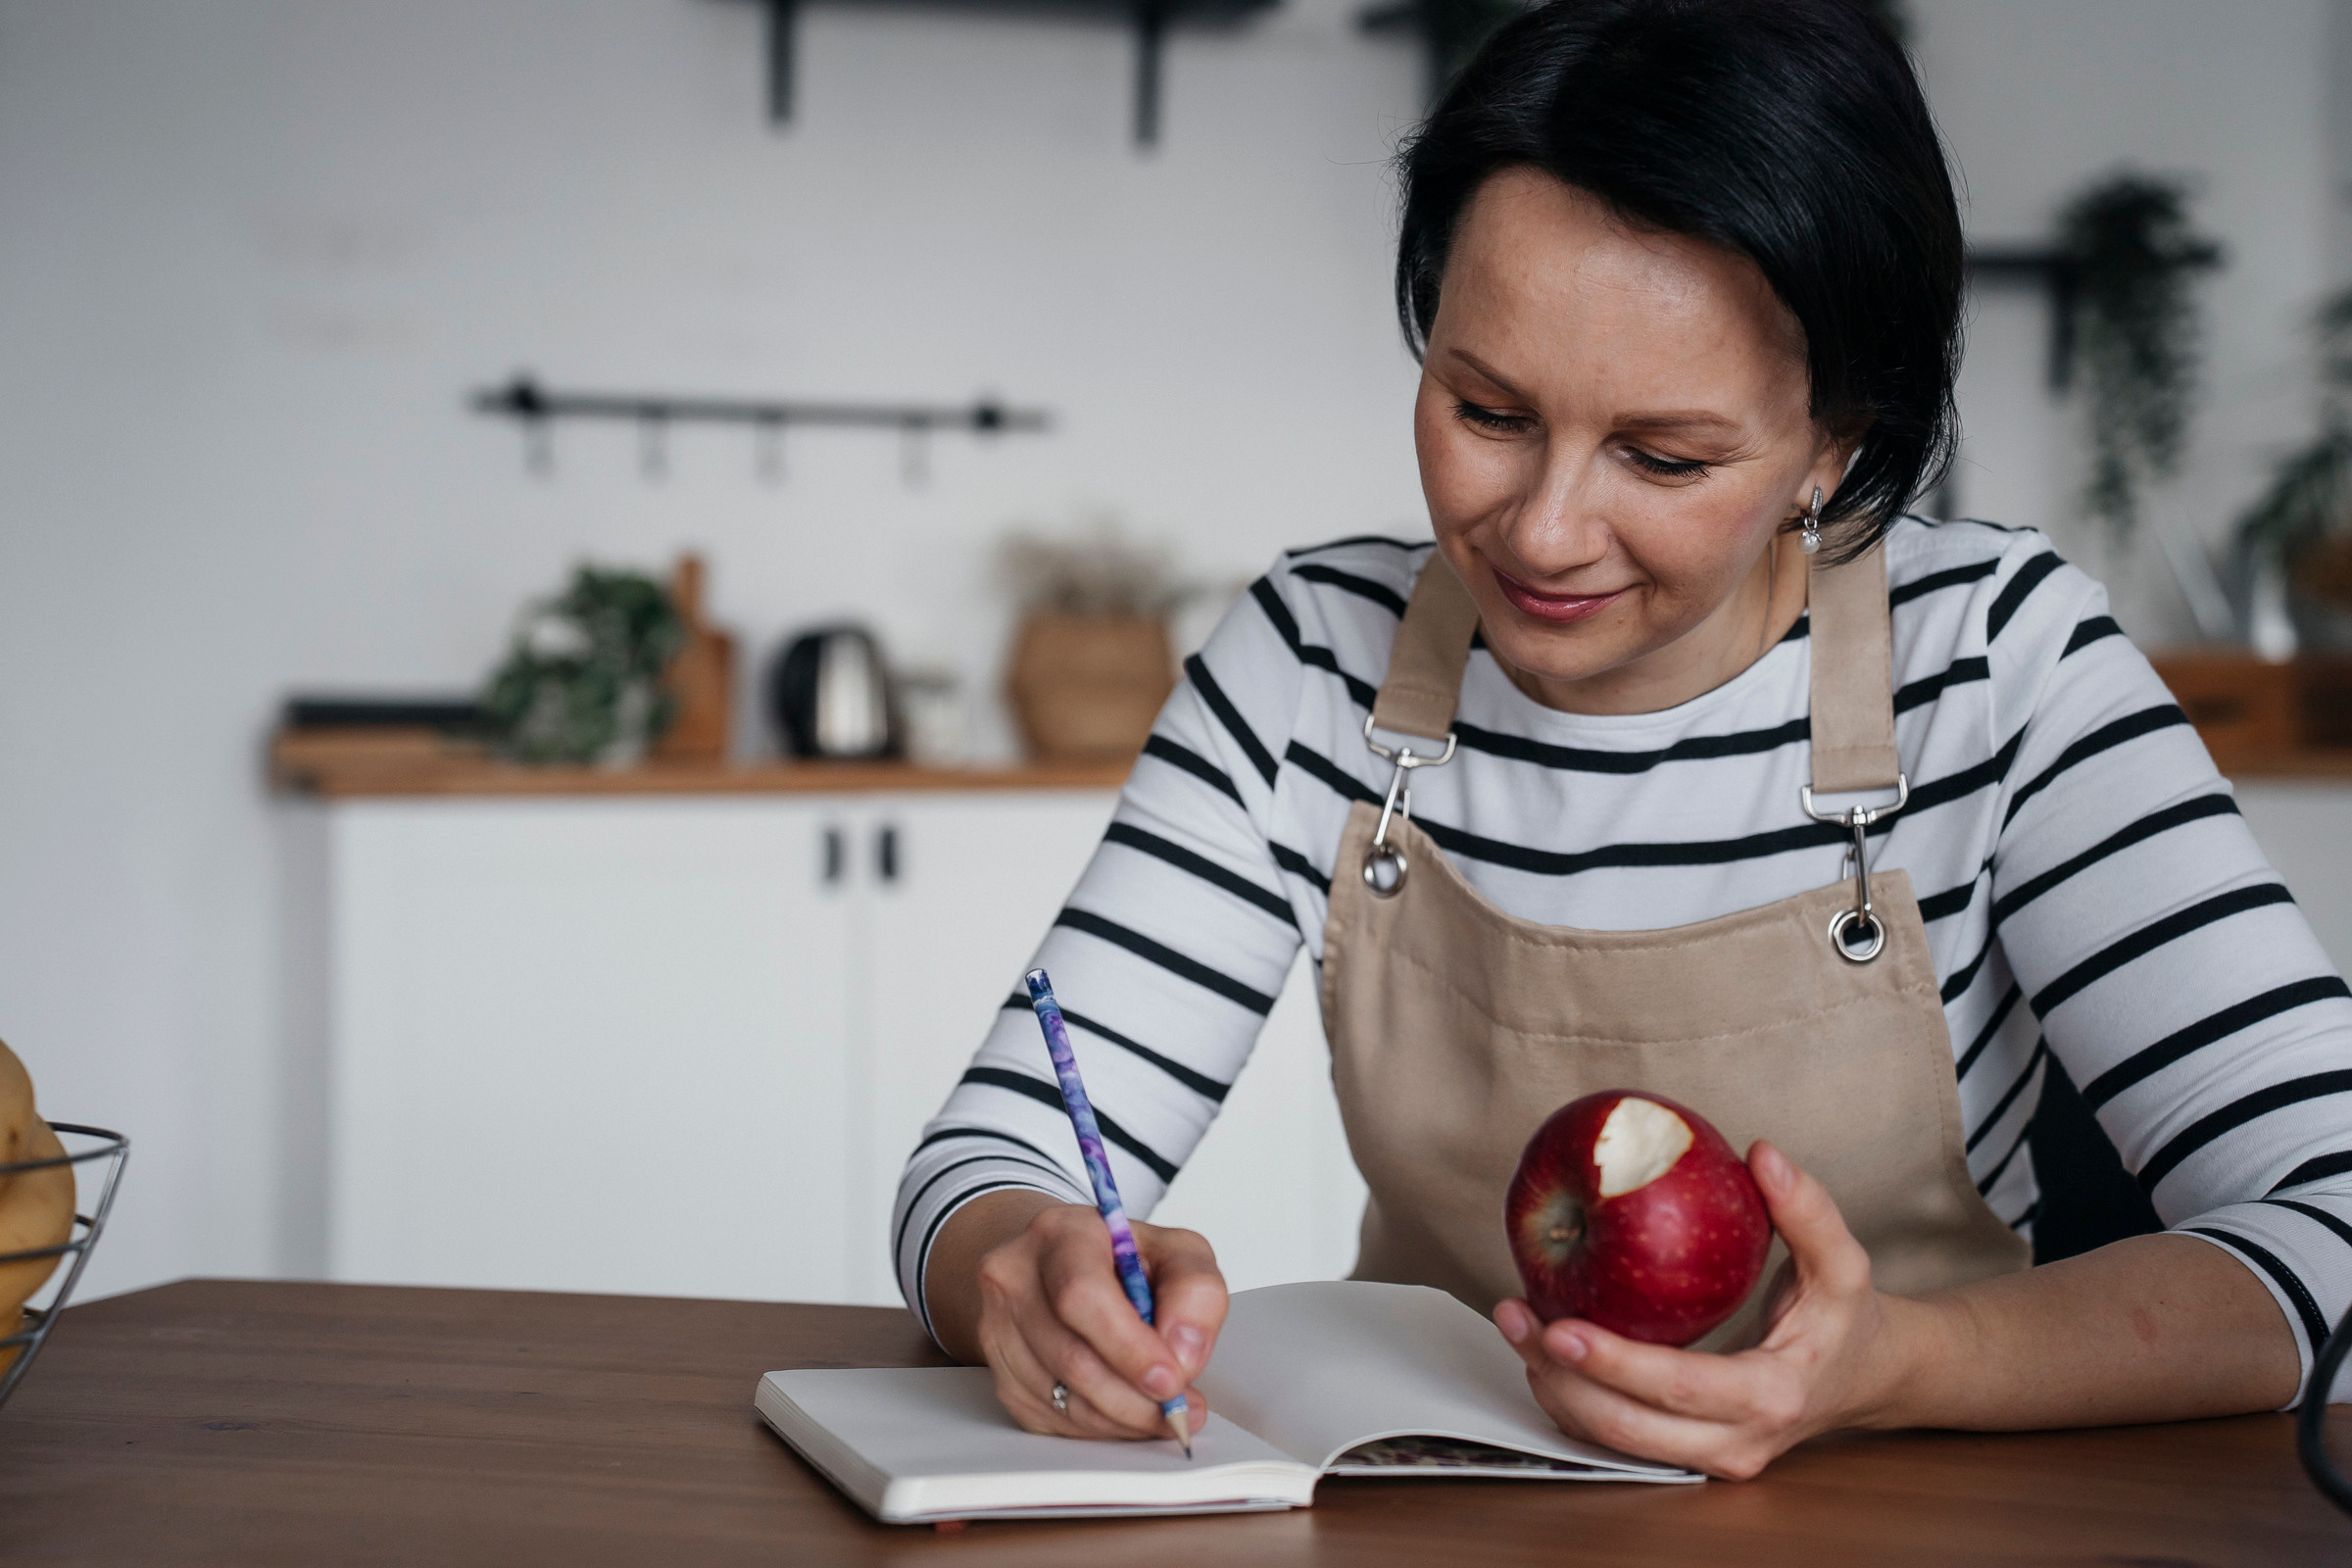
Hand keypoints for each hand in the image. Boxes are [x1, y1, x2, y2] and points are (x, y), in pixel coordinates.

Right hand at [968, 1199, 1227, 1440]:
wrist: (1064, 1264)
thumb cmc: (1122, 1259)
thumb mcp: (1177, 1252)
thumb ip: (1196, 1291)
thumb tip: (1182, 1355)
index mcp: (1061, 1232)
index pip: (1082, 1295)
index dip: (1128, 1347)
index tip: (1171, 1379)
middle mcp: (1015, 1276)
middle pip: (1070, 1357)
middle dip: (1134, 1398)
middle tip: (1179, 1411)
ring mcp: (997, 1326)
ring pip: (1059, 1397)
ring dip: (1121, 1419)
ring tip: (1163, 1414)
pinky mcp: (999, 1372)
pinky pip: (1050, 1419)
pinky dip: (1099, 1427)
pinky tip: (1126, 1413)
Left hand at [1493, 1140, 1916, 1478]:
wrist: (1863, 1382)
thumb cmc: (1845, 1320)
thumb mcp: (1844, 1265)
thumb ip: (1808, 1211)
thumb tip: (1763, 1155)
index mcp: (1771, 1397)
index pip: (1678, 1388)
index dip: (1613, 1363)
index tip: (1559, 1323)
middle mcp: (1737, 1442)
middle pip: (1626, 1427)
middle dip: (1558, 1375)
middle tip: (1513, 1316)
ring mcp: (1710, 1458)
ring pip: (1612, 1440)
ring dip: (1553, 1387)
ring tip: (1514, 1324)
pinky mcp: (1687, 1455)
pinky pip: (1616, 1437)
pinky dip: (1570, 1399)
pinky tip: (1540, 1348)